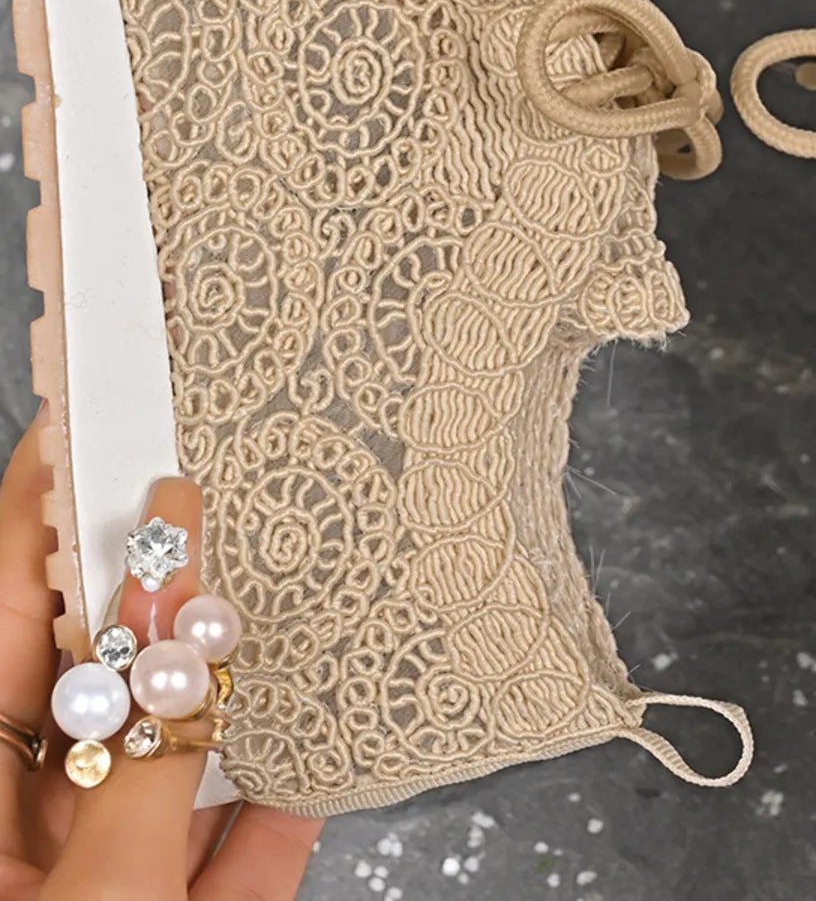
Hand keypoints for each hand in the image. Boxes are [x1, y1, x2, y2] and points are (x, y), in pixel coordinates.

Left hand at [0, 413, 319, 898]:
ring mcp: (93, 888)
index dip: (40, 523)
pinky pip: (222, 854)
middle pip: (90, 688)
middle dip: (151, 599)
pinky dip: (272, 815)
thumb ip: (148, 768)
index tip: (86, 429)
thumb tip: (175, 617)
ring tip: (270, 610)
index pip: (2, 622)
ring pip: (161, 770)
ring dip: (224, 707)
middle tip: (202, 493)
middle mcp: (18, 844)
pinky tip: (316, 768)